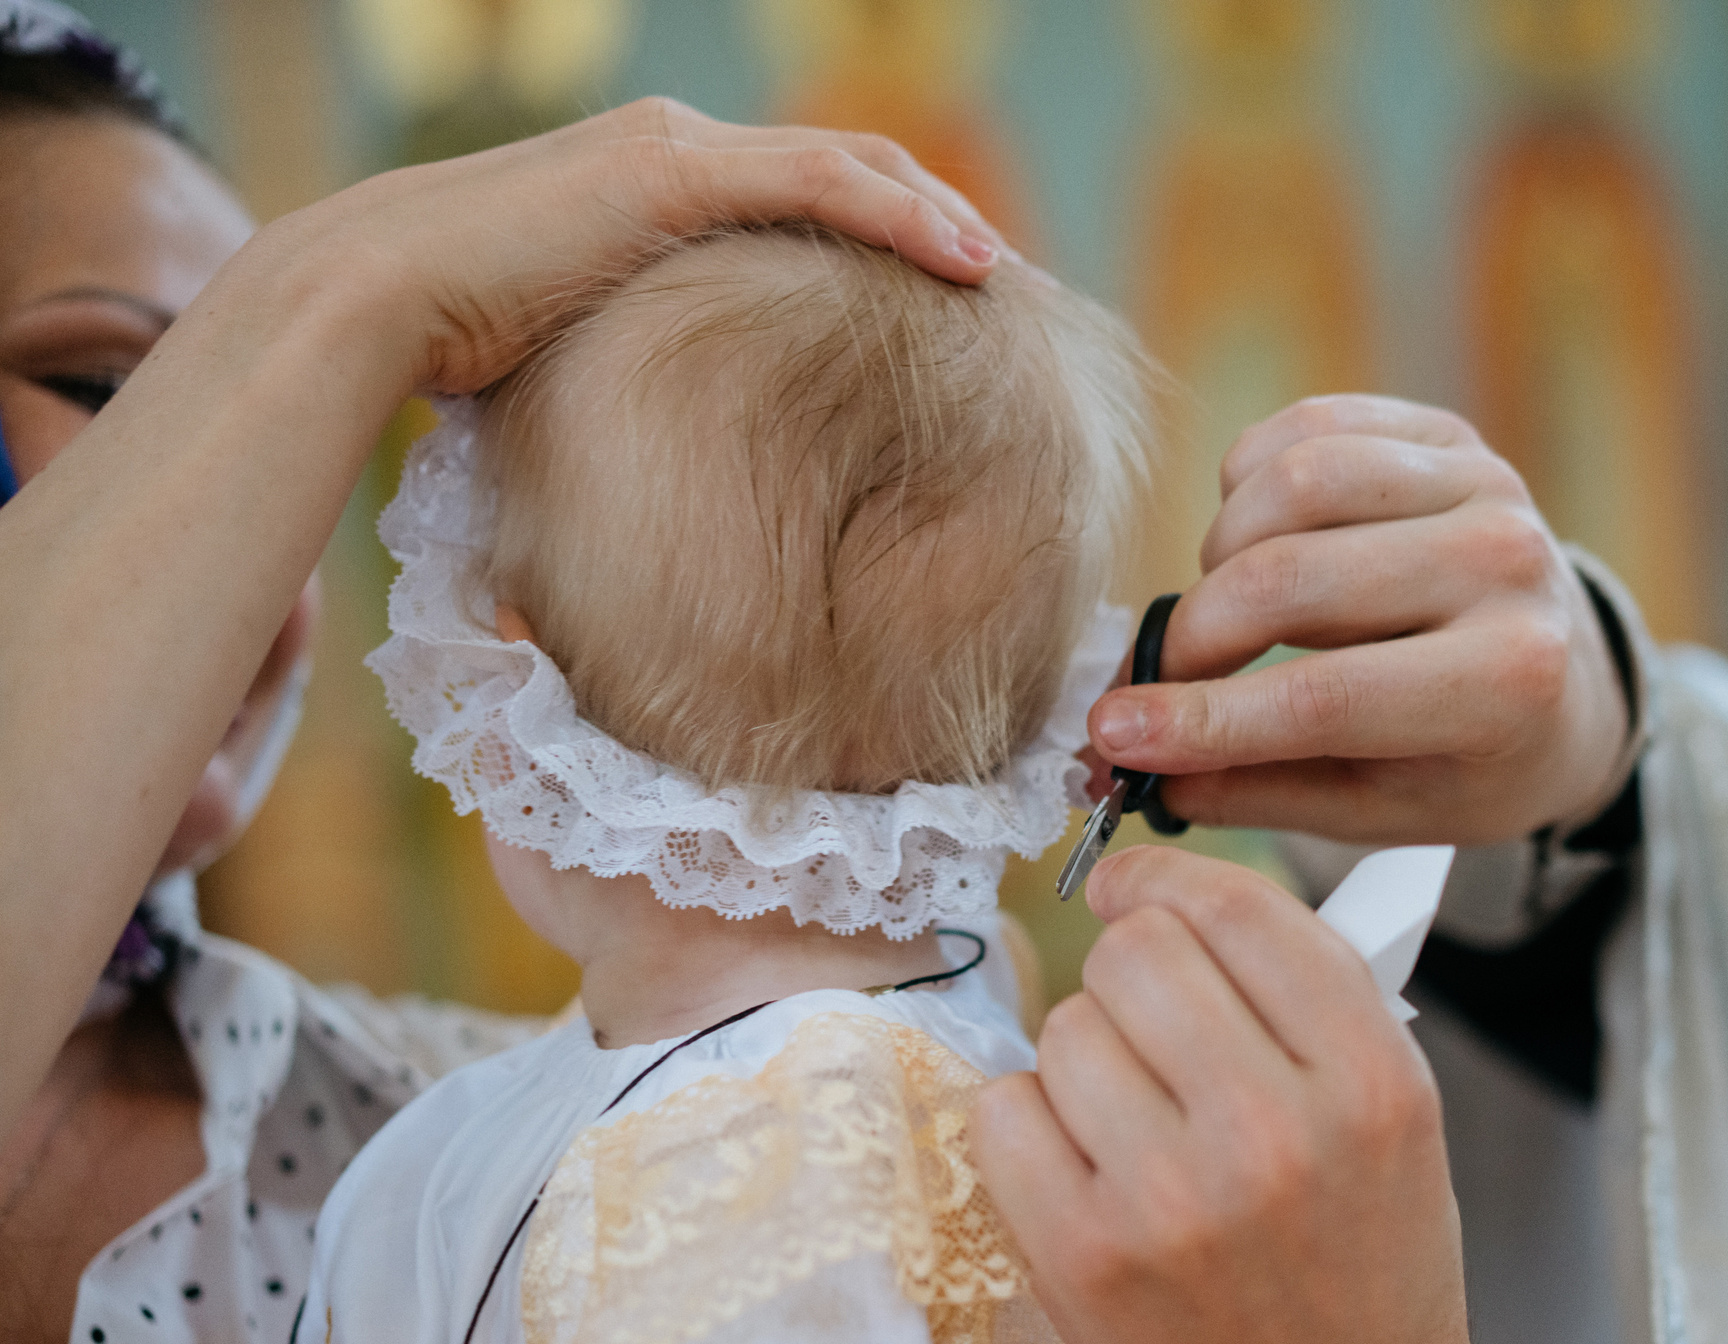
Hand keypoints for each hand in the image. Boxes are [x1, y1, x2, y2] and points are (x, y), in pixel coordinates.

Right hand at [248, 97, 1004, 397]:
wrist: (373, 299)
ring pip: (852, 164)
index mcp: (659, 185)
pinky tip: (972, 261)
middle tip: (1005, 287)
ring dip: (941, 216)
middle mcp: (677, 146)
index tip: (949, 302)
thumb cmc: (454, 350)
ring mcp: (676, 149)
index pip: (806, 196)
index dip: (888, 239)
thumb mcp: (585, 359)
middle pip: (849, 169)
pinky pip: (825, 185)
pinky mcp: (672, 169)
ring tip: (1008, 276)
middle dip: (935, 219)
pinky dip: (907, 219)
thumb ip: (648, 371)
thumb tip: (681, 466)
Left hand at [972, 846, 1474, 1343]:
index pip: (1241, 911)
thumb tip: (1173, 893)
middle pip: (1138, 955)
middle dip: (1128, 974)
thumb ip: (1308, 996)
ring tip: (1131, 1121)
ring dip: (1083, 1057)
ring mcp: (1171, 1199)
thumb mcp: (1392, 1113)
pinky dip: (1028, 1125)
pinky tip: (1079, 1165)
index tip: (1135, 891)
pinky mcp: (1082, 1257)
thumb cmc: (1360, 1257)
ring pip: (1064, 1028)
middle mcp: (1274, 1131)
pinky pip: (1003, 1110)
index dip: (1168, 881)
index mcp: (1369, 1081)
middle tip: (1148, 1029)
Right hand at [1086, 395, 1631, 845]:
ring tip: (1229, 610)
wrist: (1567, 683)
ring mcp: (1484, 484)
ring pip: (1297, 483)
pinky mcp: (1450, 433)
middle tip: (1159, 677)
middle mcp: (1508, 567)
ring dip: (1225, 552)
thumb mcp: (1379, 808)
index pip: (1324, 697)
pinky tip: (1259, 541)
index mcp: (1506, 683)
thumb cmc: (1463, 760)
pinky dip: (1252, 483)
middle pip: (1295, 580)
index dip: (1201, 716)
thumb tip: (1127, 764)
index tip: (1113, 733)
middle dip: (1195, 635)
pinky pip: (1309, 428)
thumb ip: (1256, 787)